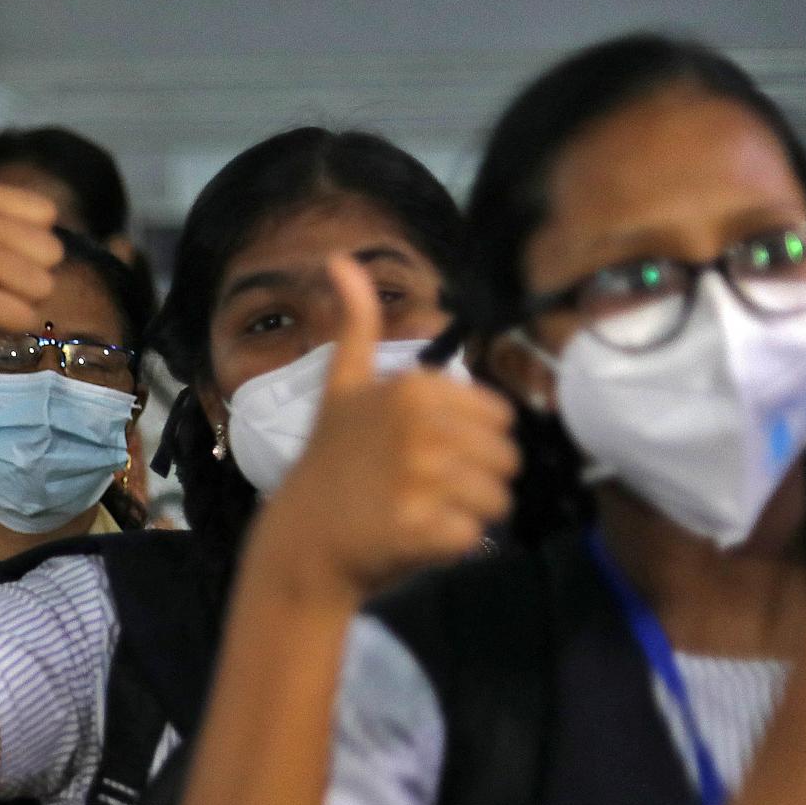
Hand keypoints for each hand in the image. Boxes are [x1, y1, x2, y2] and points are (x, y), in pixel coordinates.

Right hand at [247, 257, 517, 604]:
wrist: (301, 541)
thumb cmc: (330, 462)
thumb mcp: (342, 386)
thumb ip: (356, 324)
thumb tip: (341, 258)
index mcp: (413, 389)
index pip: (499, 419)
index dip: (472, 441)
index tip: (426, 453)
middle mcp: (420, 428)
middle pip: (504, 461)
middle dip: (474, 481)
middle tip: (422, 490)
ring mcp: (420, 481)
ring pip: (496, 501)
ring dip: (466, 515)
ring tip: (418, 513)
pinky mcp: (421, 531)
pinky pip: (474, 538)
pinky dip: (449, 546)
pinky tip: (412, 539)